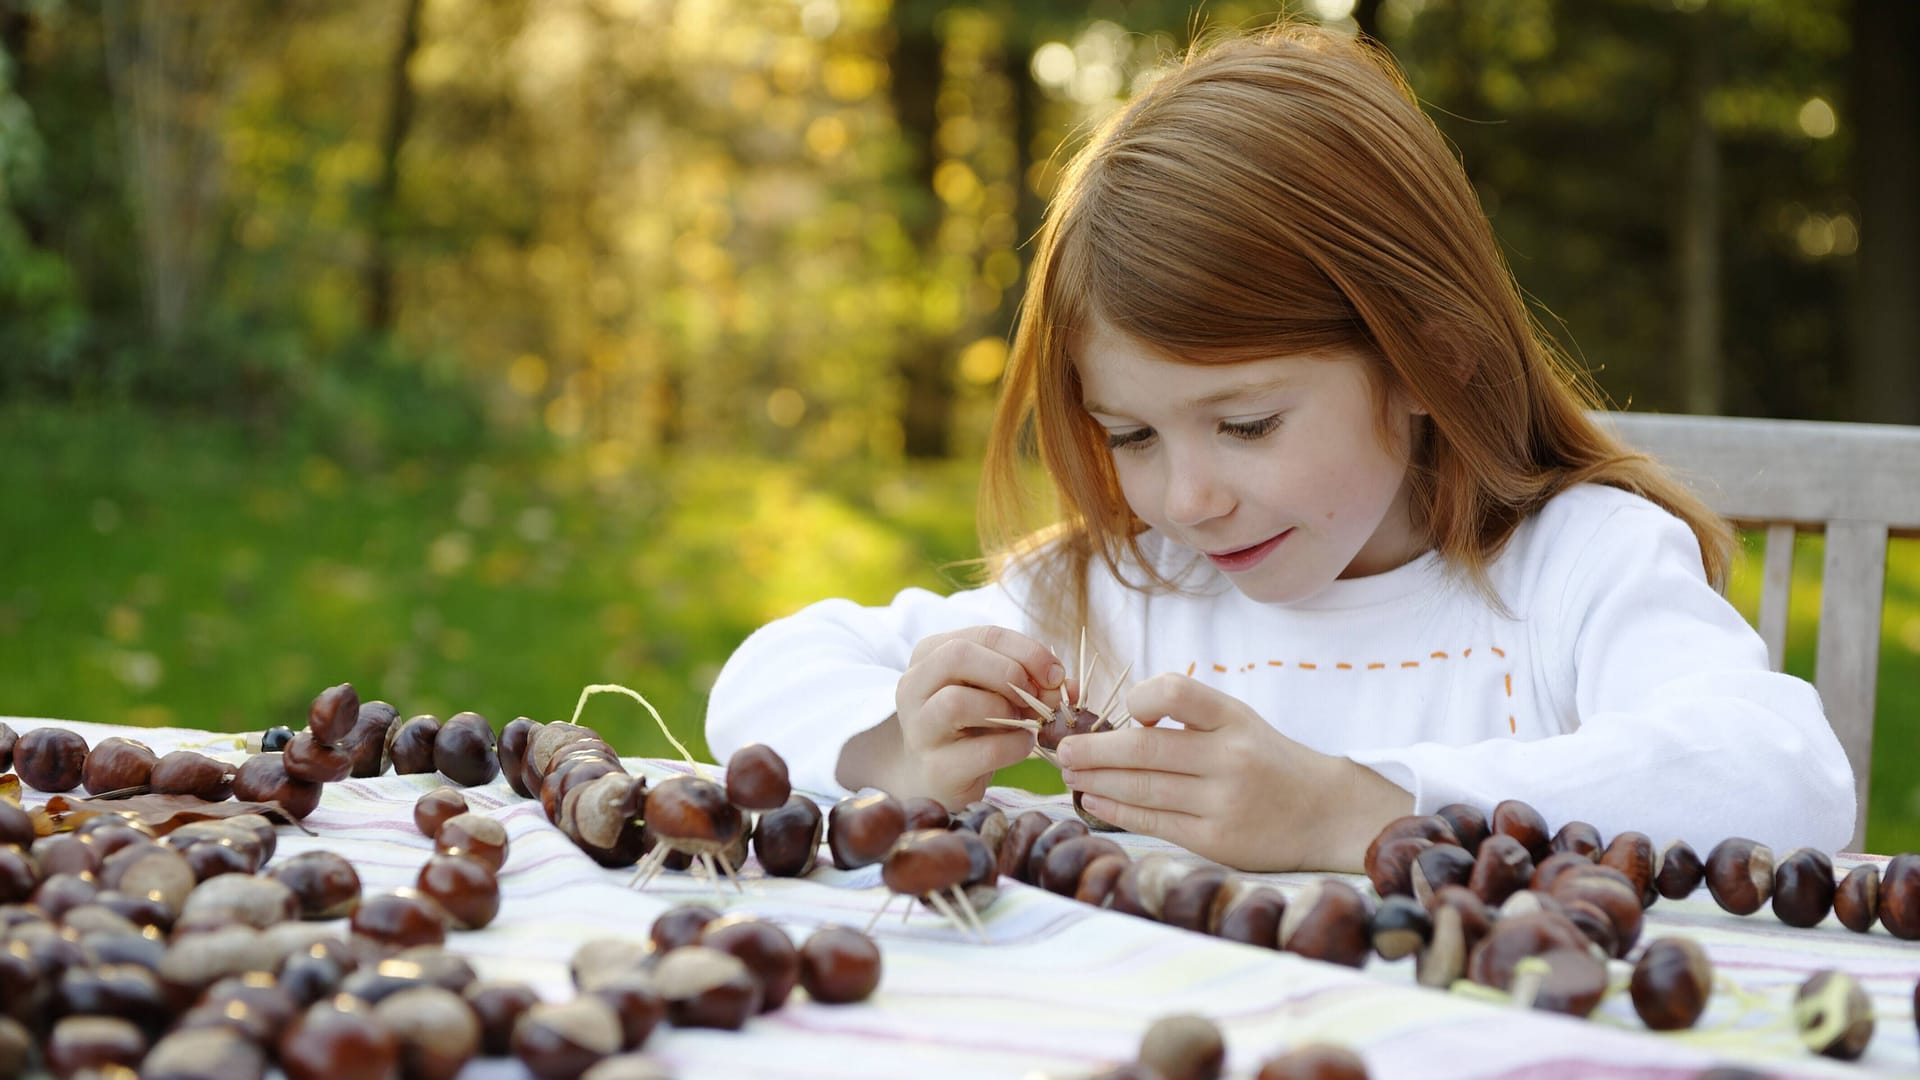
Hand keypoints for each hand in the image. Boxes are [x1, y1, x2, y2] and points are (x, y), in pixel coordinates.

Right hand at [887, 625, 1062, 808]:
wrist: (935, 778)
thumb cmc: (970, 726)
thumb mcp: (995, 693)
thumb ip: (1030, 681)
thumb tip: (1070, 686)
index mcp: (930, 656)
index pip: (984, 634)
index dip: (1028, 650)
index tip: (1056, 674)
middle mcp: (913, 686)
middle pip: (958, 656)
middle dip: (1011, 672)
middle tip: (1039, 696)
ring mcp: (919, 729)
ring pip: (957, 702)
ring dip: (1006, 710)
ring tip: (1025, 722)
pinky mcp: (936, 769)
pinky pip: (983, 749)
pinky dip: (1015, 745)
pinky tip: (1022, 745)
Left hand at [1055, 673, 1411, 870]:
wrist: (1324, 812)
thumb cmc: (1267, 759)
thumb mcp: (1238, 720)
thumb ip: (1188, 715)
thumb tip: (1120, 722)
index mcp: (1234, 719)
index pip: (1177, 693)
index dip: (1141, 699)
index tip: (1124, 710)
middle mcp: (1230, 759)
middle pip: (1145, 750)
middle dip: (1094, 750)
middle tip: (1062, 748)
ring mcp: (1223, 803)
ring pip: (1143, 789)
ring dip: (1097, 781)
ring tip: (1070, 773)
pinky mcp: (1217, 840)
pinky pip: (1155, 822)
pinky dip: (1118, 810)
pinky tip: (1095, 800)